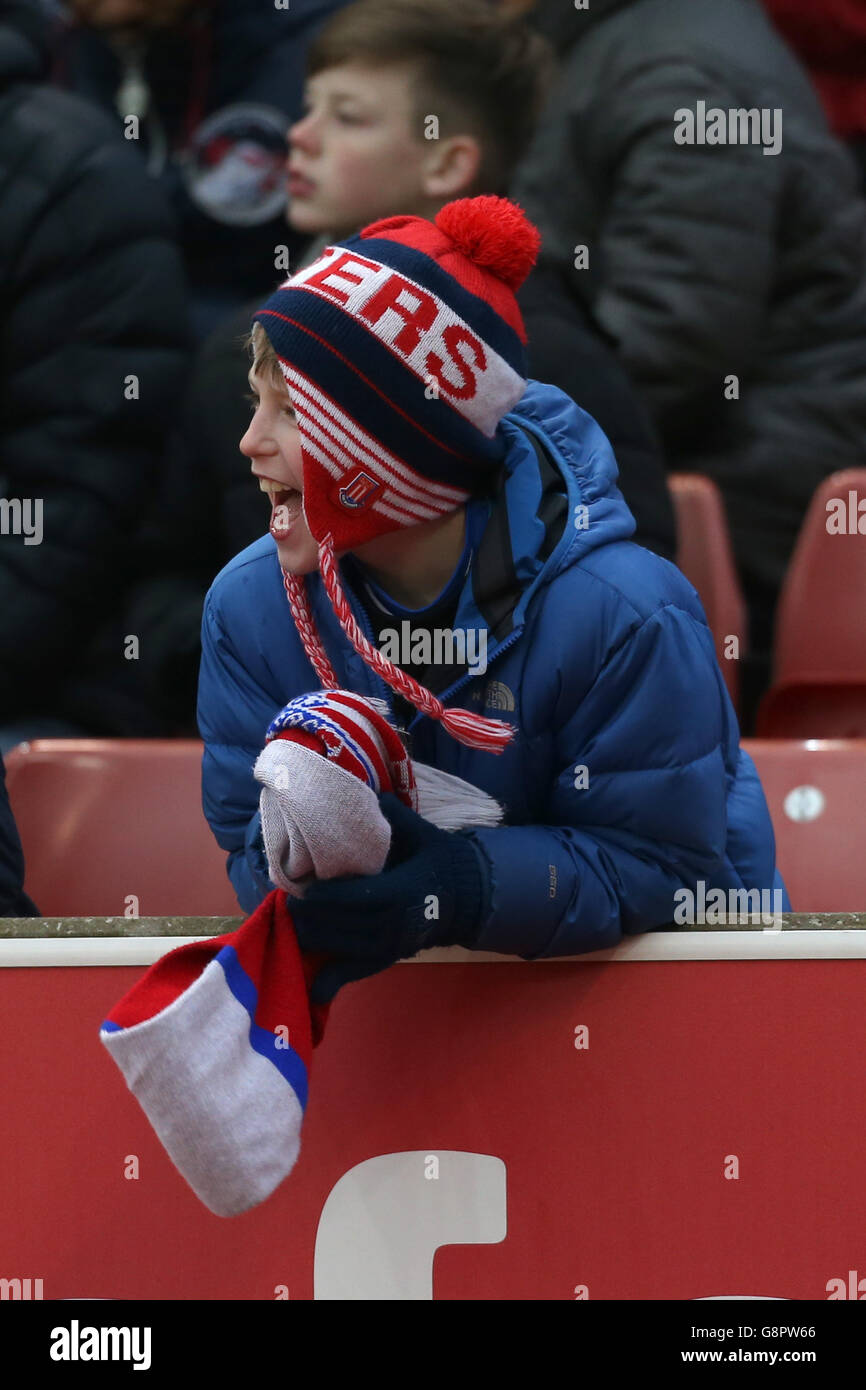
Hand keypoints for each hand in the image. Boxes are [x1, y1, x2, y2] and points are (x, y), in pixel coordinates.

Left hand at [290, 794, 488, 1004]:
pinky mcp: (388, 959)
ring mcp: (390, 947)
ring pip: (339, 947)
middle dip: (307, 917)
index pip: (349, 899)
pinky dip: (332, 981)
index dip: (320, 897)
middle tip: (287, 903)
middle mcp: (392, 925)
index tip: (299, 888)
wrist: (466, 896)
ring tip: (291, 925)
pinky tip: (311, 988)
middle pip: (337, 925)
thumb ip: (394, 816)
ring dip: (311, 938)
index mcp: (399, 892)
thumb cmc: (438, 860)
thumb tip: (369, 793)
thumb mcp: (421, 833)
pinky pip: (355, 972)